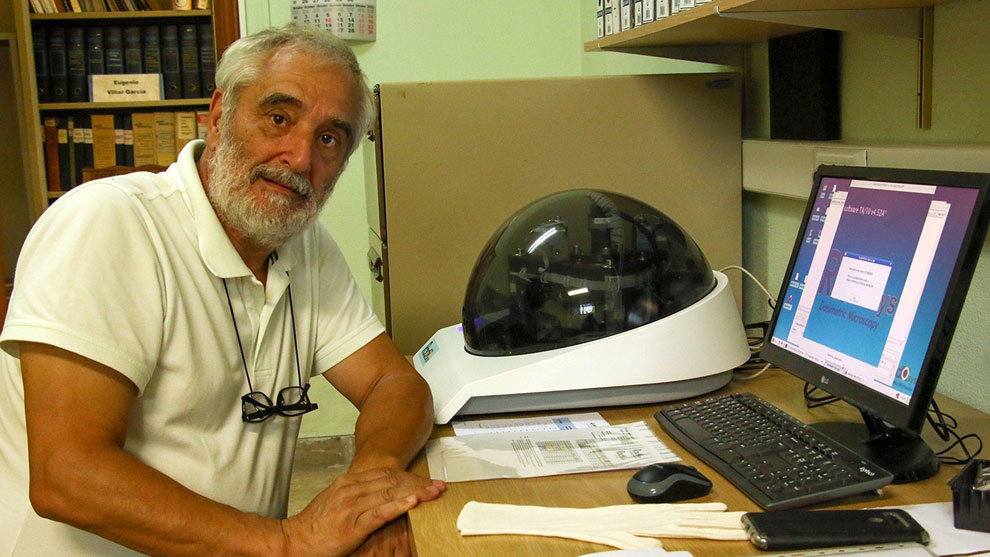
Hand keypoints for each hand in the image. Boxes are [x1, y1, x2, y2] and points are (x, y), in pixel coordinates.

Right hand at [281, 467, 443, 556]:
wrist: (294, 541)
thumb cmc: (316, 526)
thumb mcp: (338, 501)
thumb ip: (358, 494)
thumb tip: (382, 492)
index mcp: (349, 482)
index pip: (387, 474)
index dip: (411, 476)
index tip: (428, 481)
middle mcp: (351, 489)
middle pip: (392, 480)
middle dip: (419, 482)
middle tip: (438, 486)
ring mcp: (351, 506)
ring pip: (390, 493)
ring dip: (416, 492)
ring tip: (433, 492)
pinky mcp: (352, 525)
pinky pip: (379, 512)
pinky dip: (398, 505)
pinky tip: (413, 502)